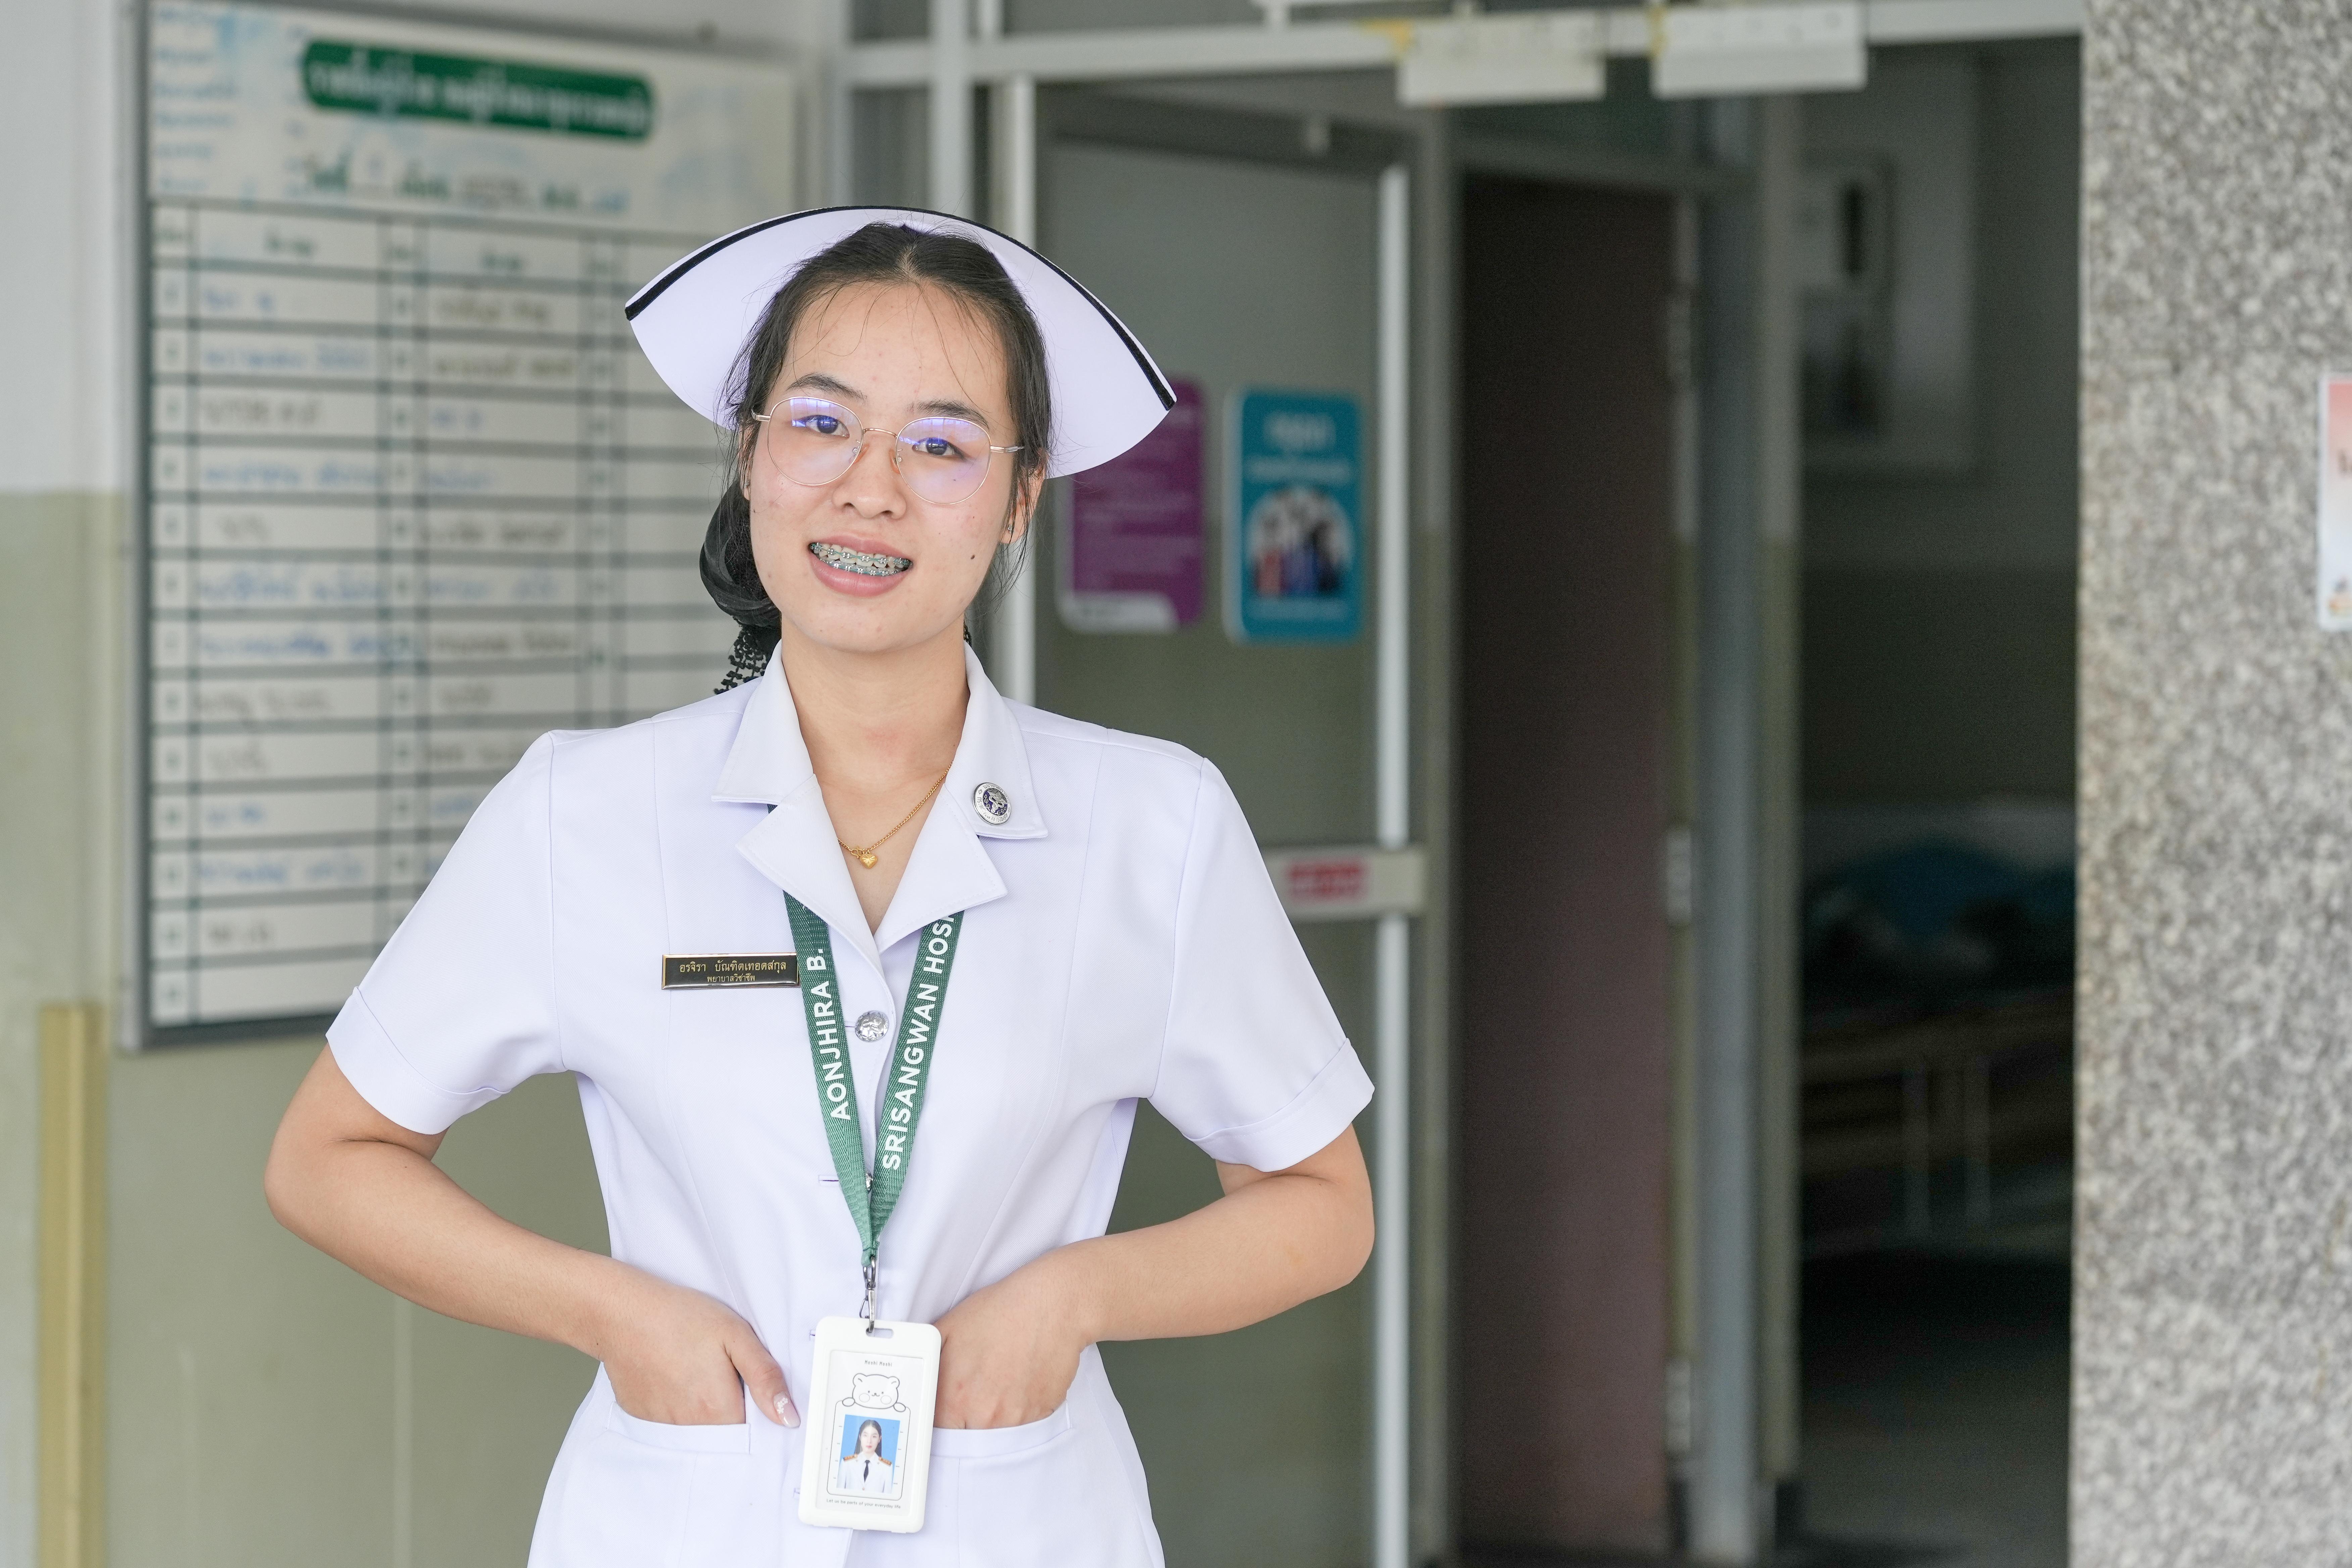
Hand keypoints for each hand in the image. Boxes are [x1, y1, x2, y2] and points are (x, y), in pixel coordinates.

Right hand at [591, 1267, 796, 1428]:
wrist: (623, 1311)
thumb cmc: (681, 1317)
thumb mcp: (737, 1336)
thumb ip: (766, 1379)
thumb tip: (789, 1419)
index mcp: (717, 1410)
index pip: (750, 1430)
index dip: (755, 1409)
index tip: (748, 1386)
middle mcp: (687, 1426)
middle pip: (722, 1431)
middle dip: (727, 1406)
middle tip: (717, 1370)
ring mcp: (660, 1423)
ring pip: (694, 1426)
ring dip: (699, 1405)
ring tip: (692, 1367)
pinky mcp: (640, 1415)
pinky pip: (667, 1420)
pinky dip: (674, 1402)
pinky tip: (671, 1373)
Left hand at [934, 1258, 1088, 1428]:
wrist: (1051, 1305)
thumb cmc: (999, 1311)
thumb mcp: (947, 1329)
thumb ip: (927, 1363)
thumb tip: (914, 1383)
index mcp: (955, 1396)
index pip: (935, 1433)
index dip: (938, 1422)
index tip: (942, 1413)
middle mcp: (984, 1414)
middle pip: (964, 1438)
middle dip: (963, 1422)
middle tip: (972, 1394)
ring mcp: (1016, 1419)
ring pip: (994, 1436)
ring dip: (991, 1419)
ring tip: (996, 1384)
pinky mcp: (1041, 1415)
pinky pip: (1021, 1427)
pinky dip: (1017, 1412)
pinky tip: (1017, 1382)